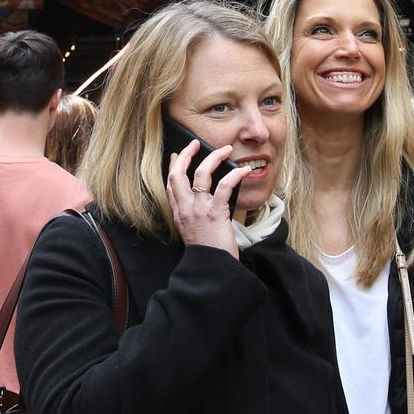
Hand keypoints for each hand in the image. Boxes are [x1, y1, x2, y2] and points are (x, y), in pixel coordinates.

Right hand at [165, 137, 246, 255]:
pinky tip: (243, 170)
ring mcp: (199, 210)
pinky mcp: (215, 212)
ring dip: (214, 158)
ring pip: (202, 174)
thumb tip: (208, 200)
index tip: (178, 155)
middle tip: (194, 144)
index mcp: (179, 214)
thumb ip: (195, 216)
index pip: (170, 185)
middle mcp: (186, 209)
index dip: (174, 167)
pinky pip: (225, 185)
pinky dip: (235, 174)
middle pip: (178, 174)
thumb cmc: (209, 254)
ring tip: (225, 149)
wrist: (213, 269)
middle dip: (186, 155)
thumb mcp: (193, 233)